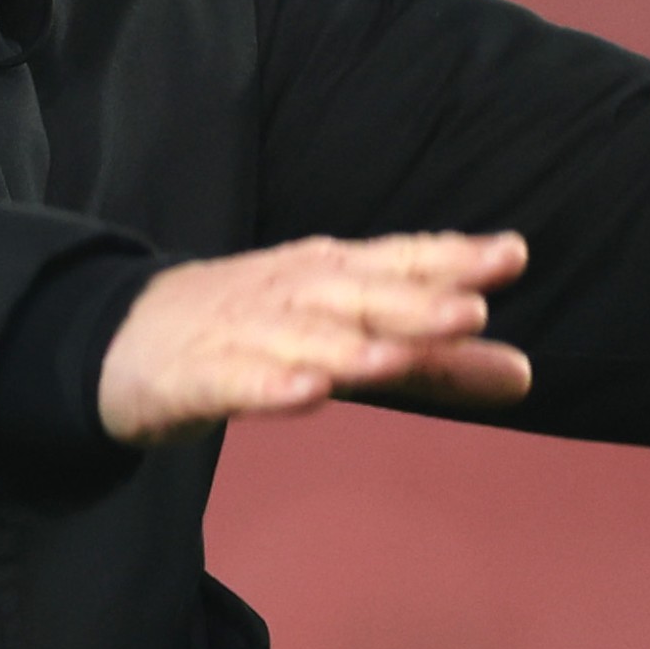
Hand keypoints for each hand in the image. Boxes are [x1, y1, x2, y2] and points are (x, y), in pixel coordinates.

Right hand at [98, 231, 531, 444]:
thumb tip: (525, 376)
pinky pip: (236, 381)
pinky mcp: (196, 376)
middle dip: (415, 301)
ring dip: (352, 345)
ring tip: (400, 357)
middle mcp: (294, 293)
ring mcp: (243, 331)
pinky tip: (306, 393)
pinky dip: (270, 385)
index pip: (399, 262)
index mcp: (334, 277)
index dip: (451, 258)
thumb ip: (437, 361)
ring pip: (305, 337)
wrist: (124, 336)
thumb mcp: (351, 339)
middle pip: (360, 296)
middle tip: (474, 307)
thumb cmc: (258, 331)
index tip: (510, 255)